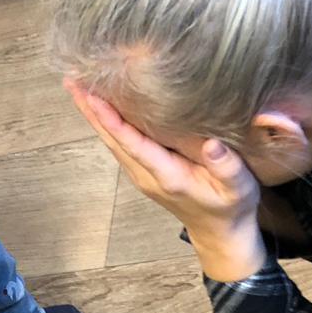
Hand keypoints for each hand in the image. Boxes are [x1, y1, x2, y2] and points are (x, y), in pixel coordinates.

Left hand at [65, 79, 265, 281]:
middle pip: (111, 139)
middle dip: (91, 110)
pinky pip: (120, 143)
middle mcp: (146, 174)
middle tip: (72, 79)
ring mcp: (142, 173)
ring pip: (112, 140)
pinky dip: (107, 122)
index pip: (131, 143)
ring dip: (94, 114)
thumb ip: (227, 167)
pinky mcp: (145, 170)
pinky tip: (101, 104)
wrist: (220, 233)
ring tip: (78, 85)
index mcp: (166, 175)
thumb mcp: (239, 188)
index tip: (92, 96)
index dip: (110, 119)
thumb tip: (211, 144)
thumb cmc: (231, 207)